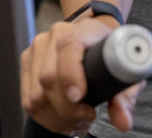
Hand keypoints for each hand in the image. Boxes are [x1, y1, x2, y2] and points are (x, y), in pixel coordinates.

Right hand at [20, 18, 144, 133]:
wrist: (93, 38)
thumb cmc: (108, 51)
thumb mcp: (124, 70)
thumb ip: (125, 97)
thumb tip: (122, 121)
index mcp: (81, 30)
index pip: (68, 47)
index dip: (70, 75)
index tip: (78, 97)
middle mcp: (54, 36)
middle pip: (48, 78)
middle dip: (67, 109)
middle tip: (86, 117)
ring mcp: (37, 49)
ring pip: (36, 95)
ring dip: (56, 117)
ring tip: (76, 119)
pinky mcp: (27, 63)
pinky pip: (28, 100)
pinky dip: (45, 116)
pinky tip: (61, 118)